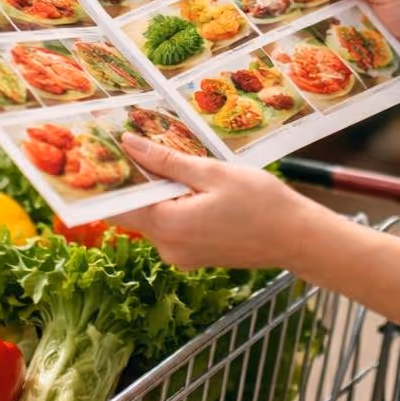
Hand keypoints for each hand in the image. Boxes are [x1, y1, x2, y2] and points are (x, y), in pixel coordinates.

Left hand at [115, 134, 337, 270]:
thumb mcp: (212, 173)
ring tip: (167, 158)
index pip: (118, 205)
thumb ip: (167, 161)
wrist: (298, 238)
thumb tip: (130, 144)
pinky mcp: (193, 256)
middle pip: (133, 211)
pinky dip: (172, 205)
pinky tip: (187, 183)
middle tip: (133, 144)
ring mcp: (181, 255)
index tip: (101, 152)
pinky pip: (170, 226)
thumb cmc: (261, 203)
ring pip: (153, 217)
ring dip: (156, 191)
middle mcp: (168, 248)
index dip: (108, 180)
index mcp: (169, 227)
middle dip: (133, 180)